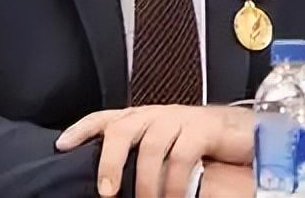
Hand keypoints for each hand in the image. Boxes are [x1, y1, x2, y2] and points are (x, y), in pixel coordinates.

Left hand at [55, 105, 253, 197]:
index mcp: (142, 119)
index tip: (62, 146)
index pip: (105, 118)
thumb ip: (140, 159)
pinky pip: (182, 155)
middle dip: (110, 161)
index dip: (82, 130)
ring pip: (151, 145)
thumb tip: (112, 185)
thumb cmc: (201, 146)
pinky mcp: (204, 127)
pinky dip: (175, 182)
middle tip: (107, 192)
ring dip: (145, 181)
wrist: (243, 133)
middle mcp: (157, 114)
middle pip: (122, 130)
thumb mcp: (164, 150)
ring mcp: (180, 118)